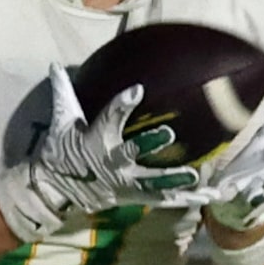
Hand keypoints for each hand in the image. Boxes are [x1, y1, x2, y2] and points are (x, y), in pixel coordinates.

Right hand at [0, 65, 205, 240]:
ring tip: (195, 177)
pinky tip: (208, 197)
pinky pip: (162, 199)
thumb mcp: (61, 122)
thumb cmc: (61, 151)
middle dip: (150, 143)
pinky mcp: (134, 196)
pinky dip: (185, 199)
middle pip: (132, 153)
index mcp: (95, 140)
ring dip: (174, 179)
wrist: (56, 191)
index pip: (108, 119)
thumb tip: (54, 65)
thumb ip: (64, 93)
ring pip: (152, 182)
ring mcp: (125, 183)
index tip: (137, 90)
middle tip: (168, 133)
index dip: (122, 104)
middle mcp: (112, 163)